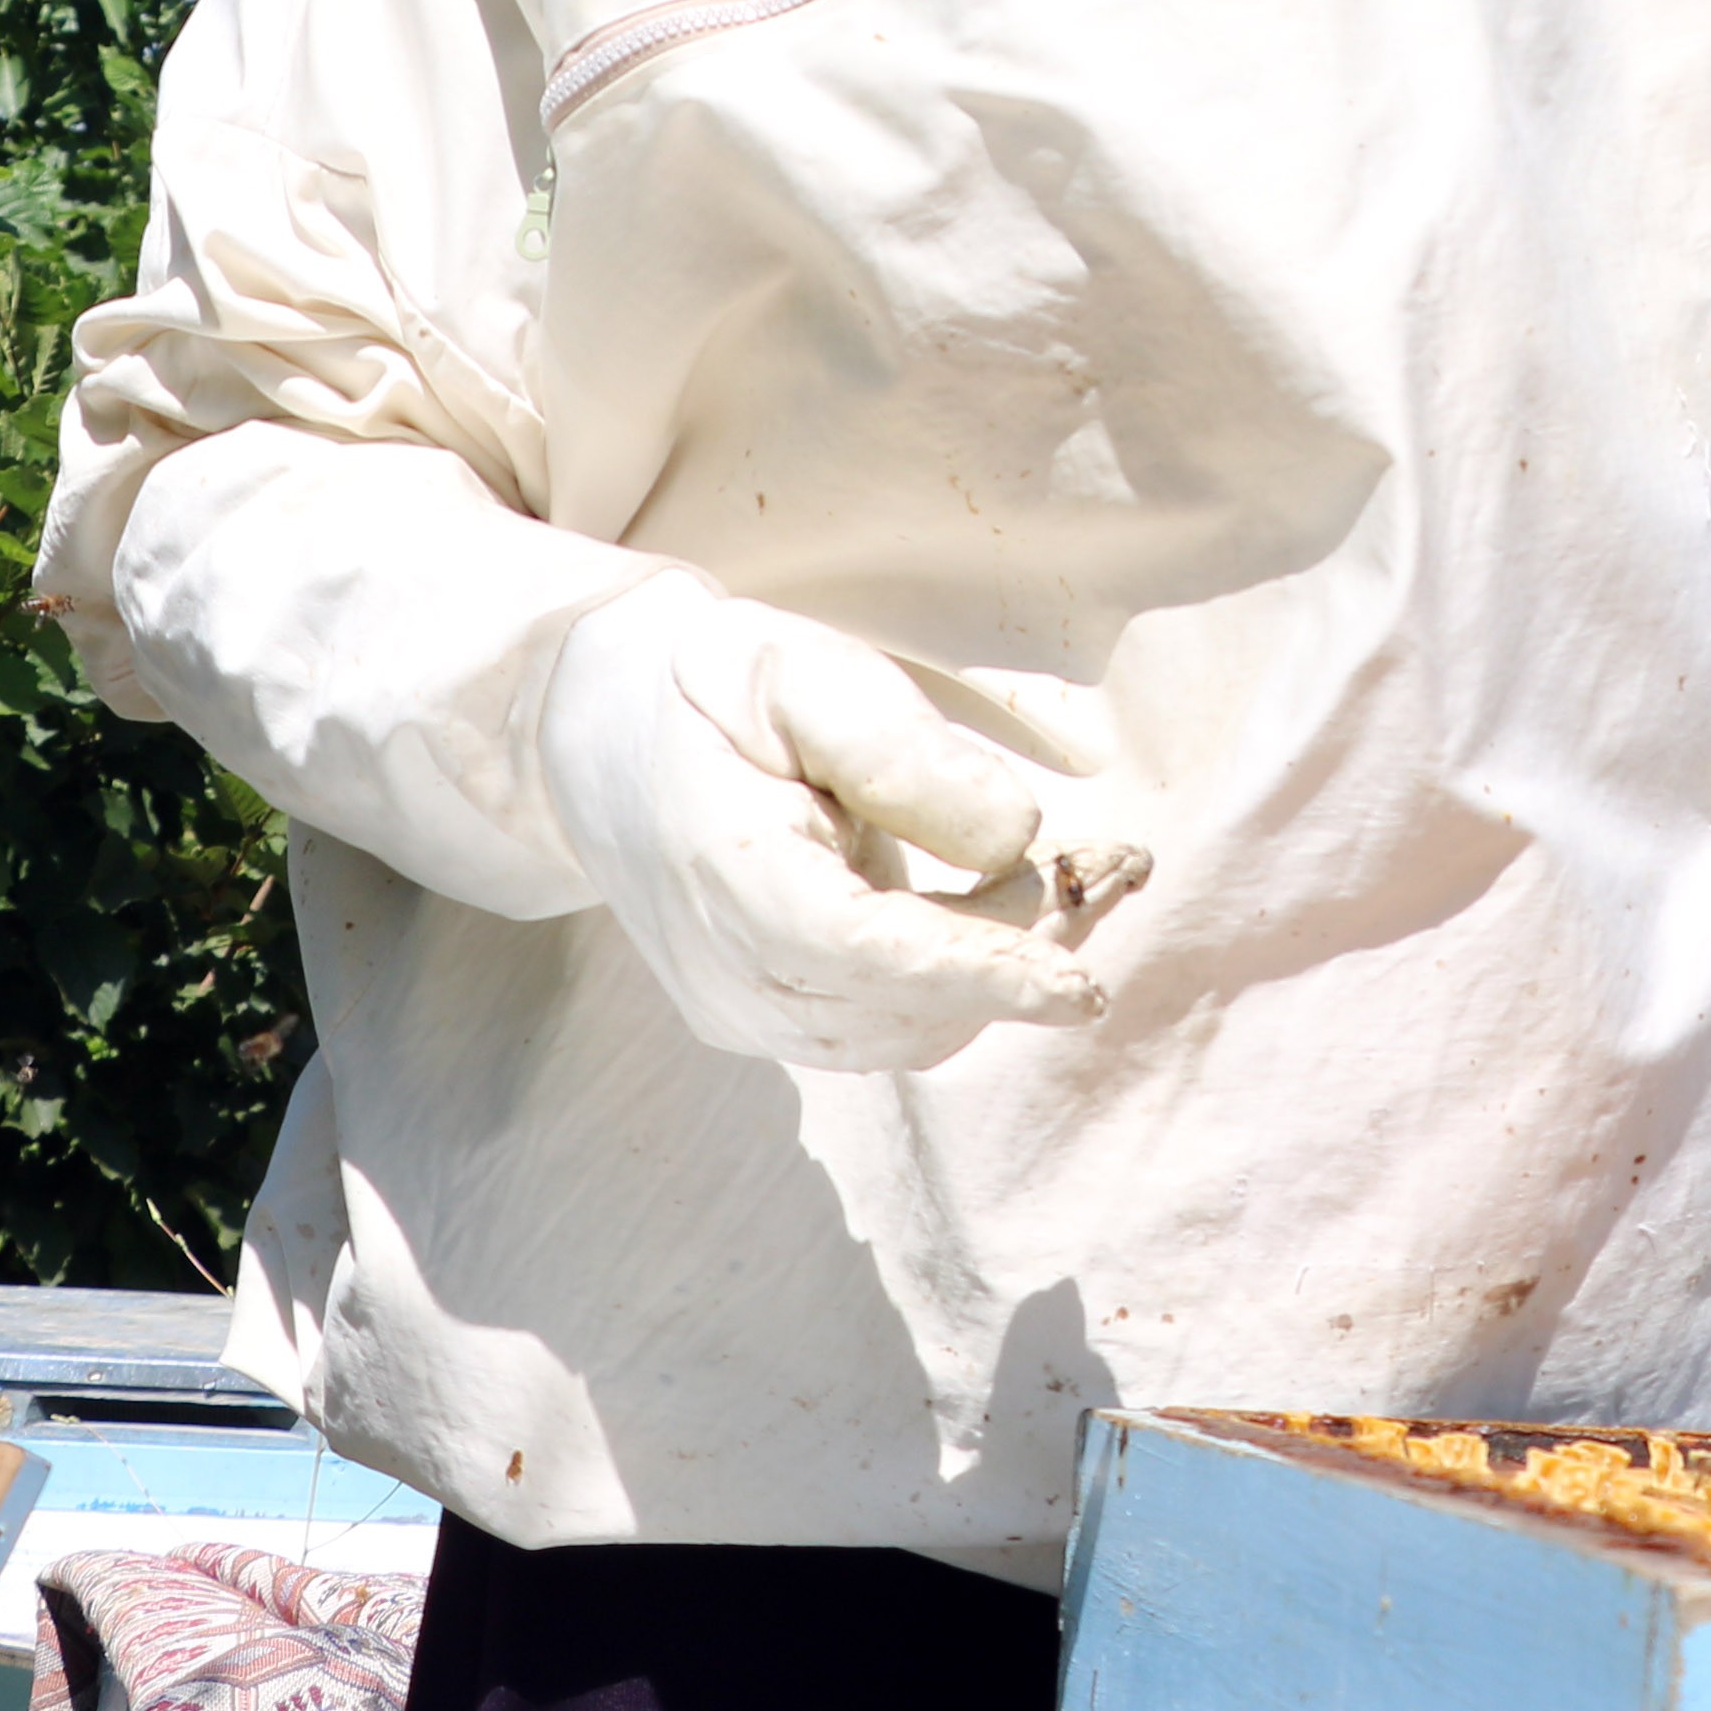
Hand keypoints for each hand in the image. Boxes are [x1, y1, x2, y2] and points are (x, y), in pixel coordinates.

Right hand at [540, 585, 1114, 1069]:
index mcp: (726, 870)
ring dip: (1000, 977)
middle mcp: (725, 970)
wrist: (600, 739)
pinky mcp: (759, 1023)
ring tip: (1067, 880)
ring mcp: (738, 1011)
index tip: (1083, 987)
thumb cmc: (718, 693)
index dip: (983, 973)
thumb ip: (903, 751)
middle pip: (906, 1008)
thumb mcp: (803, 675)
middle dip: (1021, 958)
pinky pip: (886, 1033)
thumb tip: (1014, 839)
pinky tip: (996, 914)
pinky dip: (959, 990)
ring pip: (907, 1036)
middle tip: (1110, 867)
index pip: (869, 955)